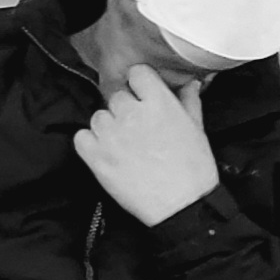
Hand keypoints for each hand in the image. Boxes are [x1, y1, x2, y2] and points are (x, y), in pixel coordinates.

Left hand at [76, 66, 219, 224]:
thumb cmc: (194, 169)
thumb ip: (189, 101)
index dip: (140, 84)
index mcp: (159, 102)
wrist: (181, 207)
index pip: (137, 73)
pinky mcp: (95, 157)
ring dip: (108, 126)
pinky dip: (90, 143)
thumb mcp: (197, 129)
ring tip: (123, 143)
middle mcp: (131, 113)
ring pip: (98, 116)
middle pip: (116, 95)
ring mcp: (111, 135)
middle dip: (125, 108)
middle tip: (137, 127)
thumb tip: (189, 84)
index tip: (143, 95)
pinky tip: (106, 152)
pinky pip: (81, 137)